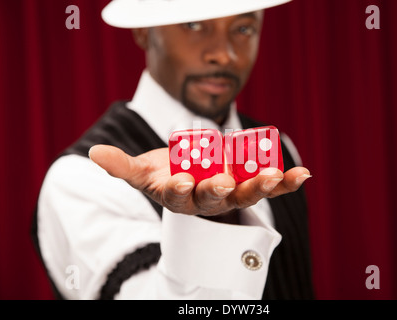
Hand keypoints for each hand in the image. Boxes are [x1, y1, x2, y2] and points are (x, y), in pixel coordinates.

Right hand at [89, 145, 311, 216]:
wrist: (192, 175)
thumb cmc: (165, 174)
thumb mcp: (143, 172)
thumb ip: (121, 165)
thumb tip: (93, 155)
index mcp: (180, 197)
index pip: (178, 197)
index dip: (179, 190)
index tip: (181, 183)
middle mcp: (207, 201)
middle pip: (215, 200)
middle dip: (220, 191)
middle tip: (225, 183)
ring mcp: (232, 194)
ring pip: (247, 194)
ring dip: (262, 186)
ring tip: (274, 176)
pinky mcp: (251, 184)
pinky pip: (270, 186)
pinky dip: (286, 182)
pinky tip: (302, 175)